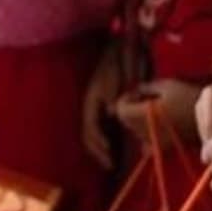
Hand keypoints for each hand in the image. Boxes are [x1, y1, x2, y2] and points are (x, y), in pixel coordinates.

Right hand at [81, 48, 124, 167]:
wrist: (121, 44)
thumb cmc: (118, 58)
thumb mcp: (116, 73)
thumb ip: (113, 92)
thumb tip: (111, 112)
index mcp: (92, 101)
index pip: (90, 128)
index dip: (98, 143)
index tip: (109, 155)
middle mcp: (93, 107)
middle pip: (90, 135)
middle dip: (99, 152)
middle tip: (111, 166)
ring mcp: (100, 107)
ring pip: (96, 134)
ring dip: (103, 149)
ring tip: (114, 164)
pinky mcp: (109, 107)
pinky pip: (106, 128)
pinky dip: (111, 140)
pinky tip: (121, 149)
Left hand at [118, 78, 201, 142]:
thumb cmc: (189, 98)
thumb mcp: (168, 85)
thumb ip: (147, 87)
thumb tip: (136, 89)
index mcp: (145, 115)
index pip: (121, 110)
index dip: (125, 99)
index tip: (136, 92)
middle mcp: (146, 131)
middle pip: (126, 121)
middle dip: (131, 108)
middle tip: (145, 98)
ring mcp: (155, 142)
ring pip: (135, 131)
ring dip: (139, 119)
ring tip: (154, 108)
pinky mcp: (164, 148)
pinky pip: (147, 142)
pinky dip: (148, 132)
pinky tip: (160, 123)